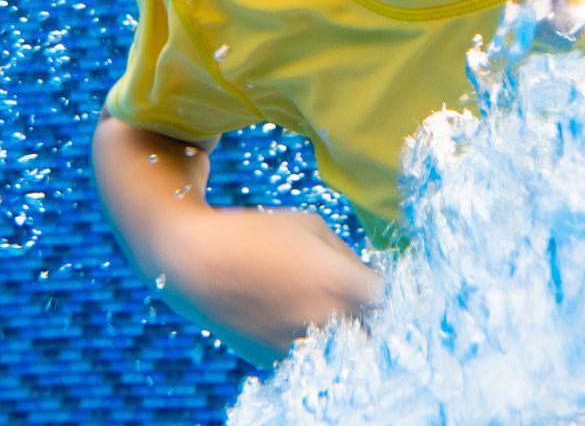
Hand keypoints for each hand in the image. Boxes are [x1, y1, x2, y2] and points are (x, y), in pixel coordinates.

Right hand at [176, 205, 383, 362]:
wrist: (198, 262)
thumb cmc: (257, 234)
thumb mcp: (310, 224)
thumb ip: (346, 253)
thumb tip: (364, 278)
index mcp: (341, 281)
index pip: (385, 297)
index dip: (377, 287)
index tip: (369, 282)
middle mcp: (326, 318)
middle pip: (368, 329)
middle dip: (363, 314)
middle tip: (347, 297)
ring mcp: (301, 344)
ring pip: (337, 347)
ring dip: (335, 329)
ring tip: (309, 302)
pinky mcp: (276, 361)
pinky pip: (307, 354)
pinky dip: (305, 340)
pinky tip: (284, 314)